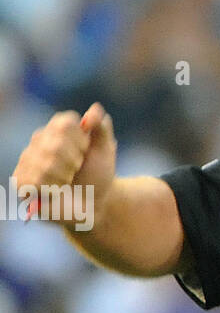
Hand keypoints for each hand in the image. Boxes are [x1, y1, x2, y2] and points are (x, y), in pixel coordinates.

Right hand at [15, 103, 116, 224]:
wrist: (93, 203)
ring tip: (67, 182)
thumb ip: (101, 127)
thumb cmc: (98, 174)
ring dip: (64, 178)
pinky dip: (51, 190)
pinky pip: (34, 182)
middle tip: (76, 169)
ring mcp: (28, 160)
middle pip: (55, 145)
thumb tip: (95, 109)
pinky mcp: (21, 180)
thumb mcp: (105, 149)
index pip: (64, 124)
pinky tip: (55, 192)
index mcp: (58, 128)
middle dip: (73, 162)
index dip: (80, 141)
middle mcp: (39, 139)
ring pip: (45, 166)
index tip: (86, 151)